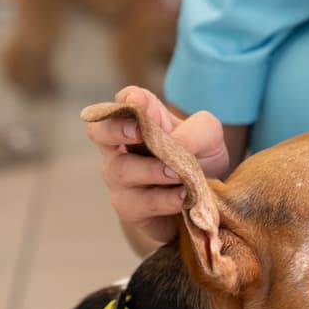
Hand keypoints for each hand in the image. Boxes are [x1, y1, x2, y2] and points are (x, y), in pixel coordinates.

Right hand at [85, 86, 230, 245]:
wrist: (201, 202)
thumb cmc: (197, 159)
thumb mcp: (208, 138)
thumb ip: (197, 130)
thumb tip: (178, 143)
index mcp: (139, 120)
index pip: (124, 102)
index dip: (128, 100)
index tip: (138, 102)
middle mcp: (120, 145)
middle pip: (99, 131)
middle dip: (115, 129)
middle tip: (138, 133)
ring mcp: (120, 177)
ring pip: (121, 169)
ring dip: (150, 170)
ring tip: (176, 173)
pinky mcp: (129, 207)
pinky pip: (139, 202)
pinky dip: (163, 200)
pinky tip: (183, 197)